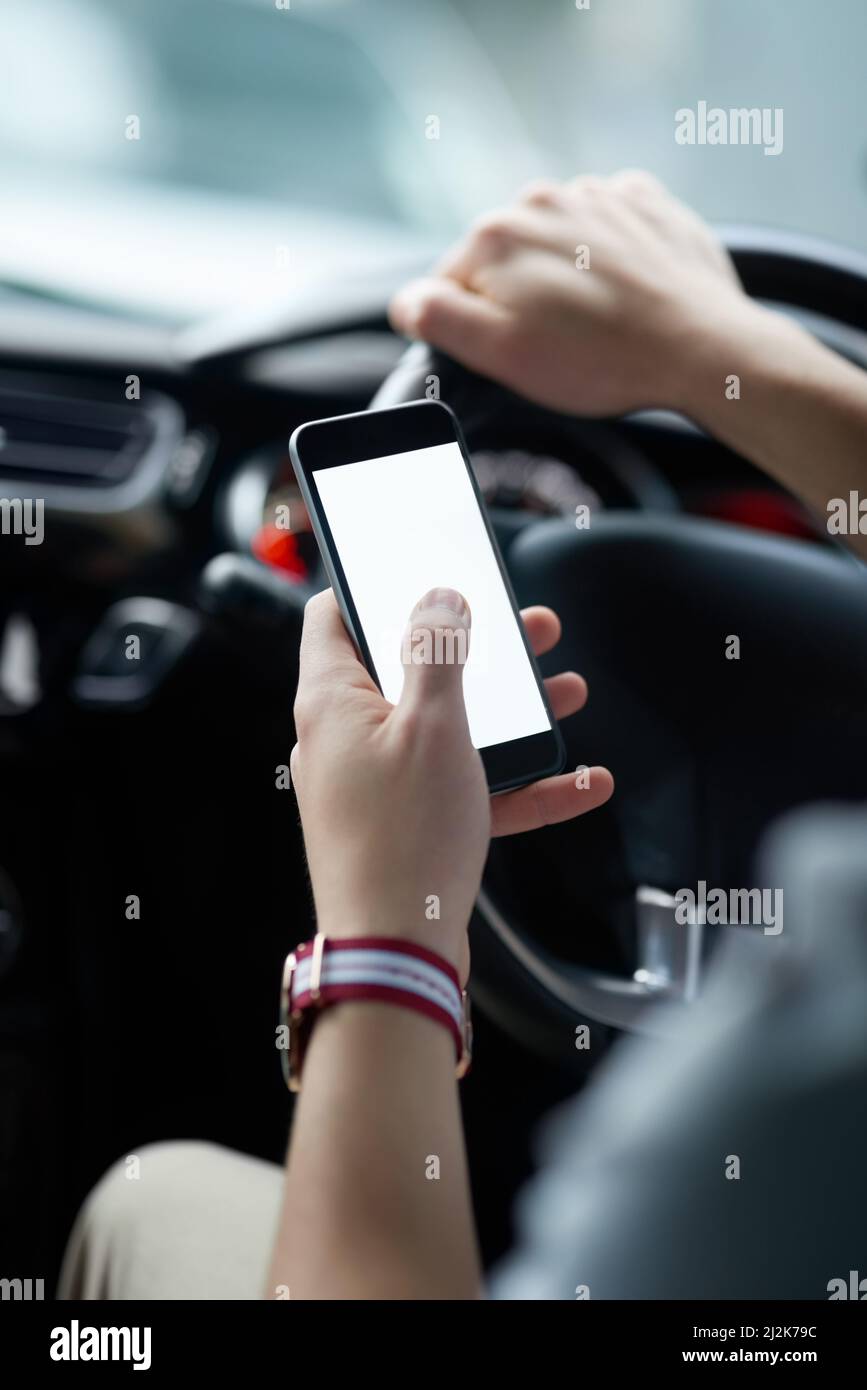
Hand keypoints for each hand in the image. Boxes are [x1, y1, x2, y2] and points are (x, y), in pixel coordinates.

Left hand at [291, 587, 612, 974]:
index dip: (374, 582)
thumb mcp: (433, 726)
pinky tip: (582, 781)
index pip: (334, 615)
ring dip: (511, 712)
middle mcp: (347, 738)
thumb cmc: (403, 838)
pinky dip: (519, 784)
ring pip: (450, 729)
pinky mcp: (410, 826)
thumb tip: (438, 597)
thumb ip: (438, 652)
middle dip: (477, 646)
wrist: (398, 954)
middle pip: (410, 668)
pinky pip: (468, 790)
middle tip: (528, 626)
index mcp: (333, 700)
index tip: (421, 564)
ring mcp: (379, 785)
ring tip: (567, 691)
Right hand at [389, 170, 756, 417]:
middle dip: (520, 298)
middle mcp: (540, 199)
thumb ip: (438, 319)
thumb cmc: (601, 360)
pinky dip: (610, 258)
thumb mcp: (500, 354)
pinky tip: (626, 295)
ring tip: (599, 323)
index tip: (514, 351)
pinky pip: (607, 228)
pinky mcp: (643, 202)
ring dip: (566, 278)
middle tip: (560, 344)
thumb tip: (407, 302)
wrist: (701, 348)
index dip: (475, 328)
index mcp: (494, 235)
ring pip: (555, 243)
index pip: (452, 285)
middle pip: (504, 259)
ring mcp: (596, 194)